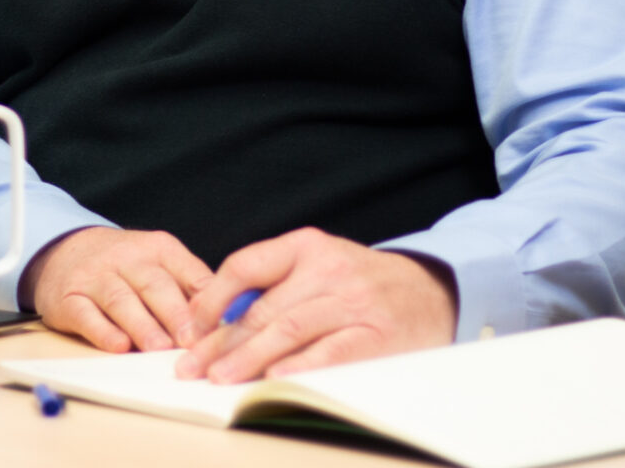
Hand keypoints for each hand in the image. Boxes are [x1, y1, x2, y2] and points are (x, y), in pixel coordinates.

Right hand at [22, 226, 213, 352]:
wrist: (64, 249)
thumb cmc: (124, 266)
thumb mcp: (159, 263)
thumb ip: (189, 287)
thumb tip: (226, 321)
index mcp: (158, 249)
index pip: (187, 271)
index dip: (206, 299)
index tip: (220, 325)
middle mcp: (126, 258)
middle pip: (154, 285)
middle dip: (175, 314)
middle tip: (192, 342)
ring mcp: (95, 277)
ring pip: (121, 299)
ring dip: (142, 325)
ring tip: (159, 348)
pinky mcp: (68, 298)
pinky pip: (85, 314)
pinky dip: (102, 331)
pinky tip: (118, 346)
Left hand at [174, 228, 456, 382]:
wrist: (432, 290)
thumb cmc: (362, 282)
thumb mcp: (320, 264)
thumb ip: (277, 283)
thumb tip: (218, 319)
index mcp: (307, 246)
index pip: (245, 266)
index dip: (212, 298)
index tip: (192, 327)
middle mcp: (328, 269)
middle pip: (262, 308)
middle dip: (221, 341)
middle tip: (193, 366)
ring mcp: (353, 302)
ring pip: (288, 330)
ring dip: (248, 358)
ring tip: (220, 378)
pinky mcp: (375, 335)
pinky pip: (329, 352)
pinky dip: (299, 365)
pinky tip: (273, 377)